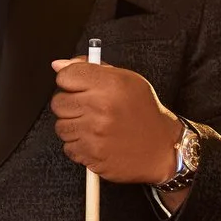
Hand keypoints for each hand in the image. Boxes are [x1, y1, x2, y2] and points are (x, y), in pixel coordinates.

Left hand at [49, 58, 181, 183]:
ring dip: (73, 126)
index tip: (78, 87)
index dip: (70, 81)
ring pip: (60, 126)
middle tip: (89, 108)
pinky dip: (79, 145)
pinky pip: (68, 147)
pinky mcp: (92, 155)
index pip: (65, 76)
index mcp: (110, 84)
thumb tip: (58, 65)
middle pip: (58, 102)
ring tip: (94, 126)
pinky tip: (97, 141)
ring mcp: (95, 133)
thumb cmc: (144, 112)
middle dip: (70, 105)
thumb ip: (92, 68)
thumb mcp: (127, 80)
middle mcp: (101, 107)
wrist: (162, 148)